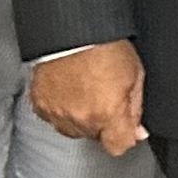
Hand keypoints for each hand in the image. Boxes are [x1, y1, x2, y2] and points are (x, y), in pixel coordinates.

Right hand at [31, 41, 148, 157]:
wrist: (71, 30)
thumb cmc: (104, 46)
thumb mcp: (135, 76)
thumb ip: (135, 110)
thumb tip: (137, 132)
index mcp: (107, 113)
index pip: (119, 147)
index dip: (124, 136)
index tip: (125, 127)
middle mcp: (81, 118)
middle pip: (96, 137)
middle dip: (104, 122)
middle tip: (104, 96)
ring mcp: (57, 113)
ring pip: (74, 130)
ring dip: (82, 118)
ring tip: (86, 91)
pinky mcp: (40, 105)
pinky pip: (54, 118)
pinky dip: (62, 109)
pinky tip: (70, 91)